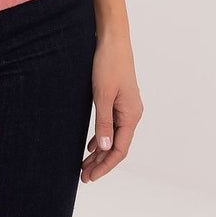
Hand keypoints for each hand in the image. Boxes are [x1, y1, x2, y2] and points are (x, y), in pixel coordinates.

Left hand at [81, 30, 143, 182]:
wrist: (112, 39)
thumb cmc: (108, 64)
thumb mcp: (102, 94)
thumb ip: (103, 122)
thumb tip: (103, 148)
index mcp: (131, 115)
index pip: (119, 150)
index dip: (105, 166)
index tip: (90, 177)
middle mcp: (132, 114)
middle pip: (116, 146)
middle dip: (100, 163)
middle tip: (83, 176)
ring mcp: (126, 106)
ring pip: (113, 136)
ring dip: (100, 151)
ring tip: (85, 164)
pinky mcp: (119, 99)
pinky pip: (111, 124)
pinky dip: (101, 136)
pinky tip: (91, 144)